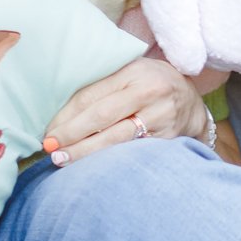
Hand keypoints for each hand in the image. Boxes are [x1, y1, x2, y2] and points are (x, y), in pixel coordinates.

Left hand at [42, 56, 207, 164]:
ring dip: (86, 151)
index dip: (66, 115)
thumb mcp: (130, 74)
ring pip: (117, 138)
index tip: (48, 130)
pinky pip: (133, 152)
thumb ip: (102, 86)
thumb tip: (61, 112)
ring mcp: (160, 117)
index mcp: (132, 72)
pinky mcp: (167, 139)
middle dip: (72, 134)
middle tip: (50, 147)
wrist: (192, 102)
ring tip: (62, 160)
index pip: (92, 95)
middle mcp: (148, 92)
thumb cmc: (150, 85)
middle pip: (102, 115)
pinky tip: (92, 169)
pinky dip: (110, 161)